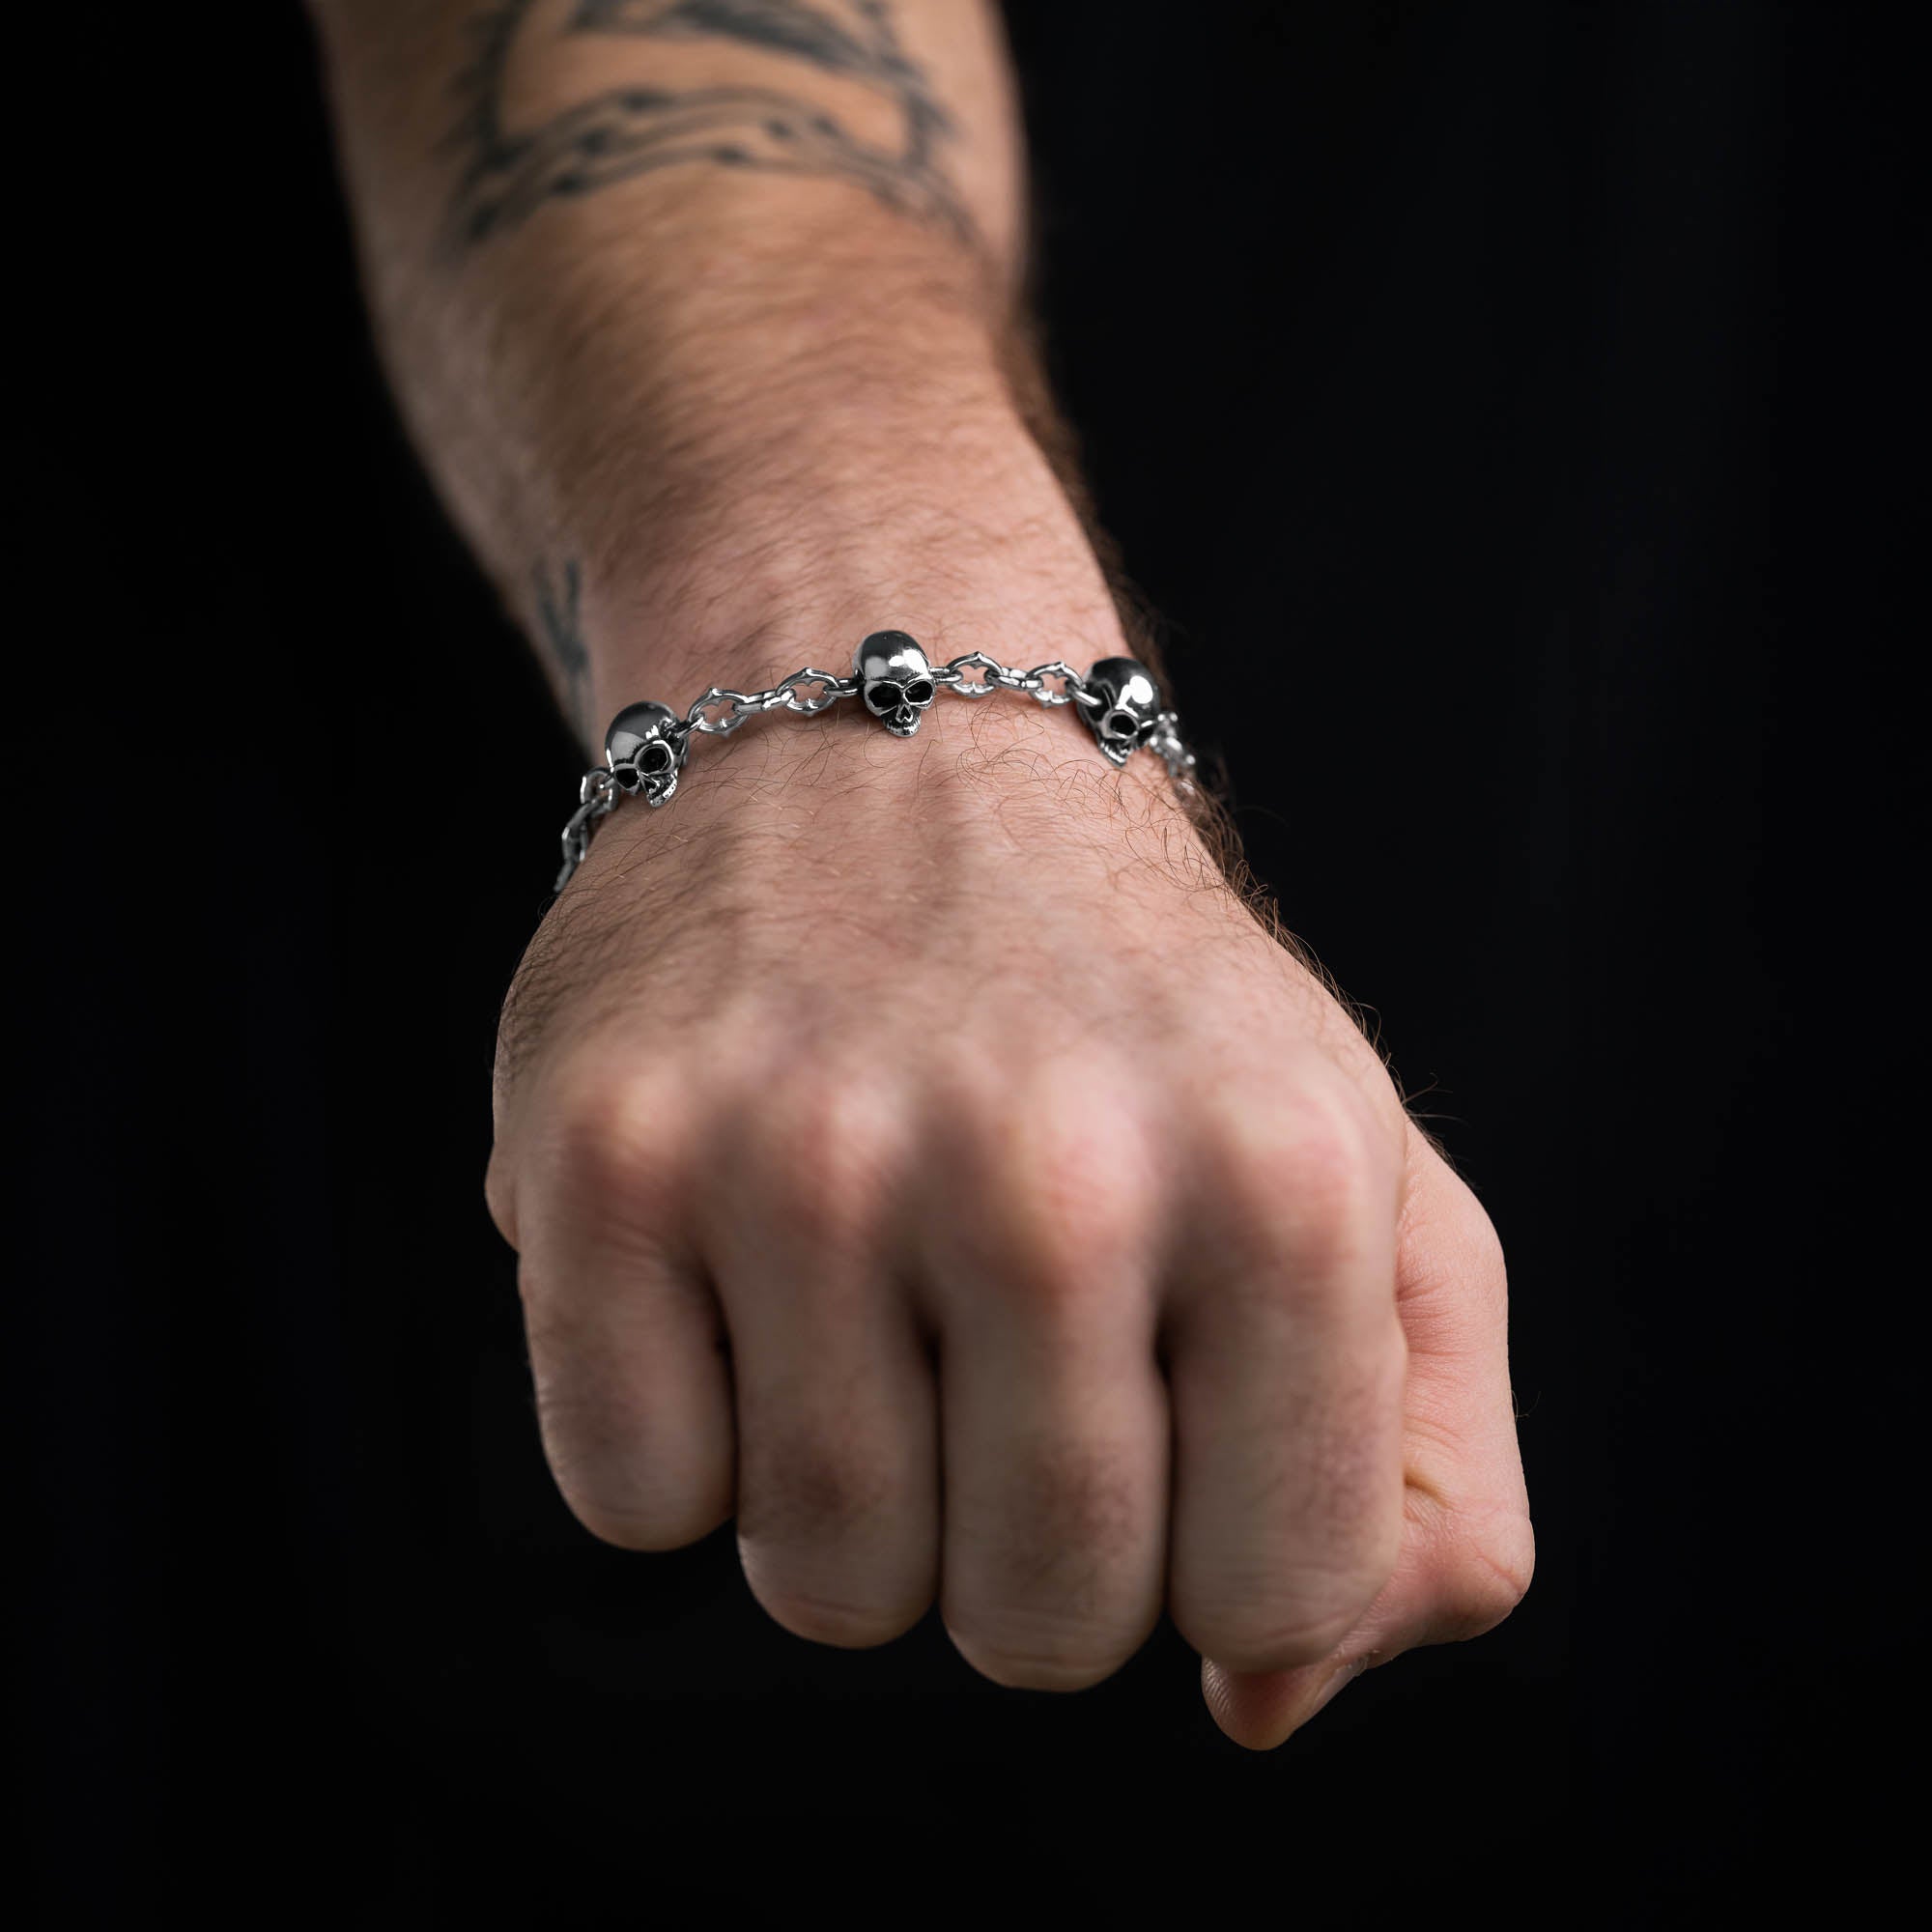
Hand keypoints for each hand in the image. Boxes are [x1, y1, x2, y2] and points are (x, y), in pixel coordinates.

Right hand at [485, 661, 1531, 1744]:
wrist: (892, 730)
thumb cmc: (1137, 1007)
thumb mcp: (1371, 1176)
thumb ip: (1420, 1467)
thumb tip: (1264, 1698)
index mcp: (1283, 1180)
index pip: (1269, 1604)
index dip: (1209, 1551)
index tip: (1165, 1410)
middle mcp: (1048, 1167)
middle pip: (1038, 1626)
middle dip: (1029, 1546)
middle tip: (1004, 1350)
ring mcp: (803, 1157)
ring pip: (827, 1583)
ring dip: (857, 1494)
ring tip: (872, 1298)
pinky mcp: (606, 1152)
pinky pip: (636, 1498)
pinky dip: (688, 1435)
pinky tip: (741, 1274)